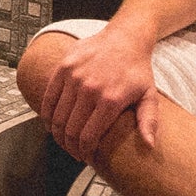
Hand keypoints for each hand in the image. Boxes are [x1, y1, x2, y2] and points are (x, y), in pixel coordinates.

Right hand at [38, 26, 164, 159]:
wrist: (125, 38)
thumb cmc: (137, 70)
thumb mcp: (148, 95)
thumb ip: (148, 121)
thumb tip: (149, 145)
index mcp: (110, 100)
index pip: (88, 137)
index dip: (83, 152)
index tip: (85, 157)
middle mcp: (90, 89)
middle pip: (70, 130)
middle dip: (69, 147)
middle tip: (73, 152)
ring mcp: (74, 77)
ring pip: (57, 117)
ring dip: (57, 134)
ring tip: (63, 140)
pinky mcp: (63, 67)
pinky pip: (49, 98)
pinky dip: (47, 115)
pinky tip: (51, 124)